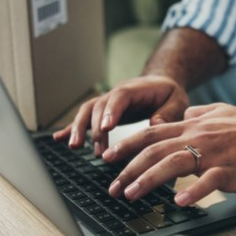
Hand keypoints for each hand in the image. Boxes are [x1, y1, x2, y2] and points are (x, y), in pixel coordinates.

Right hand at [52, 76, 188, 154]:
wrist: (161, 85)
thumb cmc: (169, 94)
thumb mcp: (177, 101)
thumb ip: (168, 113)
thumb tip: (156, 124)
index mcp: (134, 88)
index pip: (119, 97)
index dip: (110, 111)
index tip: (106, 128)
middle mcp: (116, 94)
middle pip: (98, 106)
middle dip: (94, 128)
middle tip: (97, 150)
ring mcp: (107, 103)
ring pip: (87, 112)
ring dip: (79, 128)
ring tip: (75, 146)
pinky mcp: (102, 113)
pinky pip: (84, 119)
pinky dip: (71, 128)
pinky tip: (59, 138)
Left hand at [101, 103, 235, 206]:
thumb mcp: (218, 112)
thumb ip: (195, 114)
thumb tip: (179, 117)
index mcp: (191, 126)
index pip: (151, 134)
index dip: (126, 145)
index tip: (107, 157)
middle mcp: (197, 137)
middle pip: (155, 151)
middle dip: (128, 169)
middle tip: (112, 186)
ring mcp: (213, 154)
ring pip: (174, 164)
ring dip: (149, 179)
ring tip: (131, 194)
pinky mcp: (230, 169)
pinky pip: (209, 181)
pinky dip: (194, 191)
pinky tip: (180, 201)